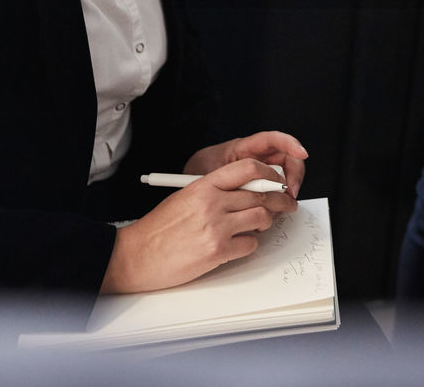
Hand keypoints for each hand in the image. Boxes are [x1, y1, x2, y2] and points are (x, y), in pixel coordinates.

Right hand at [101, 157, 298, 293]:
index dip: (269, 174)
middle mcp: (212, 203)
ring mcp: (216, 227)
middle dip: (279, 201)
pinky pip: (251, 244)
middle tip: (286, 205)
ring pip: (261, 219)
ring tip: (260, 225)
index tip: (277, 181)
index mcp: (203, 186)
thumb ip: (214, 191)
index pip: (247, 168)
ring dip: (266, 223)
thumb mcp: (185, 197)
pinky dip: (250, 244)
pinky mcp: (218, 251)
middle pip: (261, 196)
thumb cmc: (159, 228)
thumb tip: (247, 192)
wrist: (137, 255)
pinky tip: (239, 244)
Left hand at [183, 130, 308, 198]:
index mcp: (243, 149)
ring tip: (277, 207)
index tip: (302, 153)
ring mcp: (261, 175)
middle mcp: (257, 159)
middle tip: (290, 193)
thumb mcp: (209, 173)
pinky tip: (268, 214)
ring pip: (285, 179)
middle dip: (294, 175)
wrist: (187, 186)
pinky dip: (277, 205)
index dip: (290, 143)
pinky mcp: (260, 191)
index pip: (272, 139)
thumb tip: (253, 191)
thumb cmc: (196, 174)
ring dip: (286, 193)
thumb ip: (230, 179)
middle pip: (287, 160)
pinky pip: (276, 196)